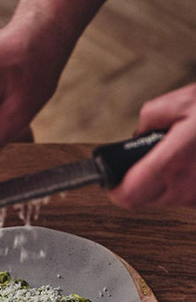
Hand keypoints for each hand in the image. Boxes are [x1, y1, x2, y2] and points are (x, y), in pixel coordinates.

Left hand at [109, 83, 195, 207]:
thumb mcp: (177, 103)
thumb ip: (147, 121)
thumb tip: (138, 135)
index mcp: (172, 162)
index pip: (127, 196)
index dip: (116, 188)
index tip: (114, 179)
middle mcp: (187, 185)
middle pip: (146, 198)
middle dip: (142, 179)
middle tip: (153, 156)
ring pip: (169, 197)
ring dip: (168, 180)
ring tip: (183, 154)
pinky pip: (190, 195)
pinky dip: (189, 180)